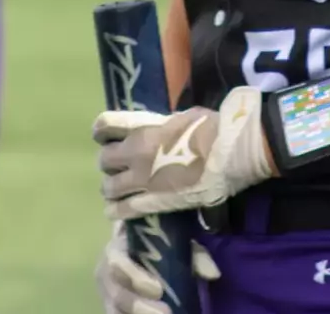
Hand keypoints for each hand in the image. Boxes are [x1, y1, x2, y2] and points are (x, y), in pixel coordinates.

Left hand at [94, 86, 273, 218]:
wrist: (228, 152)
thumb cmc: (210, 128)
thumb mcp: (180, 117)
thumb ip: (161, 127)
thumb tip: (160, 131)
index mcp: (142, 128)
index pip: (105, 127)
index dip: (101, 131)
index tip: (104, 135)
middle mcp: (135, 154)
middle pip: (104, 160)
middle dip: (109, 162)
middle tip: (118, 165)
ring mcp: (142, 181)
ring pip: (109, 187)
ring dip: (111, 186)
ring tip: (118, 189)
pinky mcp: (153, 203)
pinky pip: (124, 210)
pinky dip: (115, 211)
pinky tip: (113, 211)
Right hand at [95, 221, 220, 313]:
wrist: (136, 251)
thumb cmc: (156, 245)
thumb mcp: (174, 242)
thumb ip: (193, 255)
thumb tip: (213, 273)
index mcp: (117, 249)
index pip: (116, 262)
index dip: (134, 277)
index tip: (157, 290)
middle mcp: (106, 274)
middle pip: (116, 293)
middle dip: (138, 306)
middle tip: (166, 313)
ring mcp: (107, 296)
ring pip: (114, 310)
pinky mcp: (111, 309)